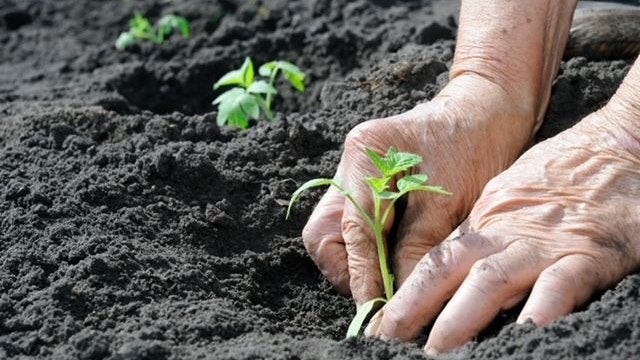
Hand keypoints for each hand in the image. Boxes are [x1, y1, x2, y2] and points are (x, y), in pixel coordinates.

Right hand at [302, 74, 535, 304]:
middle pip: (323, 232)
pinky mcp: (364, 182)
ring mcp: (352, 172)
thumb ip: (418, 250)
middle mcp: (349, 162)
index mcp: (365, 154)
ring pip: (333, 231)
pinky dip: (366, 248)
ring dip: (355, 261)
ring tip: (388, 279)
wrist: (488, 108)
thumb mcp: (450, 203)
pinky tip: (391, 259)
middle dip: (346, 269)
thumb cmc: (476, 145)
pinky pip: (351, 224)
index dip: (363, 276)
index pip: (352, 229)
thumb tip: (401, 300)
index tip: (376, 309)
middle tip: (379, 294)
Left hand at [366, 106, 639, 353]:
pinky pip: (561, 284)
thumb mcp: (506, 201)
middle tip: (388, 340)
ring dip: (460, 317)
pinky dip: (542, 308)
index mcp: (483, 224)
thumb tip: (442, 275)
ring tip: (436, 348)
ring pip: (491, 281)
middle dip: (414, 308)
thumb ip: (479, 238)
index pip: (434, 263)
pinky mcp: (587, 253)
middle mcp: (504, 235)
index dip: (405, 295)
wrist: (616, 147)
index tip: (382, 323)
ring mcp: (543, 245)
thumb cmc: (560, 179)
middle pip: (447, 272)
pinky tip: (526, 332)